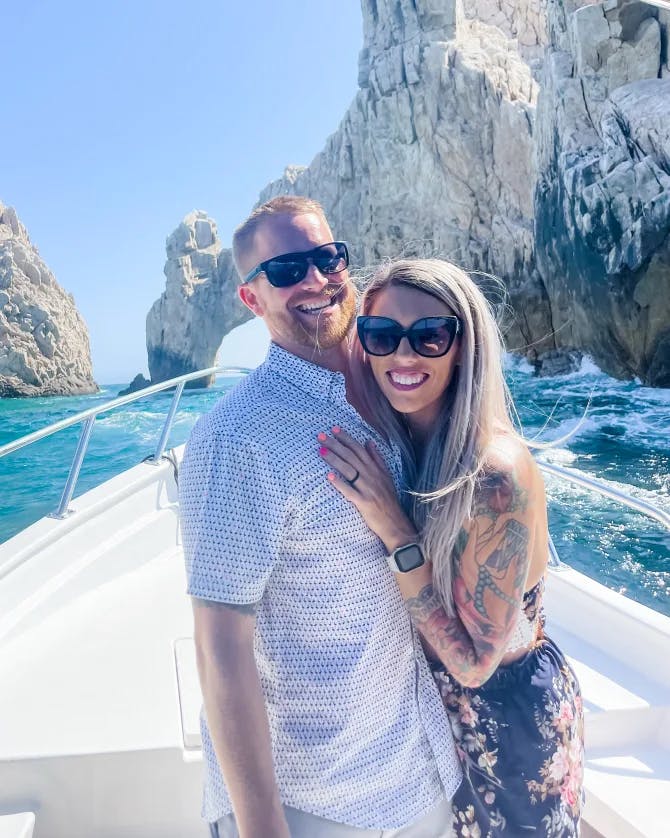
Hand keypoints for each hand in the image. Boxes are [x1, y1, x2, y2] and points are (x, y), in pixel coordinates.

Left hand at [317, 426, 417, 550]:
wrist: (395, 521)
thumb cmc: (388, 499)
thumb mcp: (386, 476)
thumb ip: (377, 458)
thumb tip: (369, 441)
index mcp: (375, 469)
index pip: (359, 449)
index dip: (346, 438)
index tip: (334, 429)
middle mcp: (371, 475)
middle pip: (351, 456)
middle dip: (335, 445)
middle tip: (320, 436)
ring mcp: (367, 488)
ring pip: (348, 470)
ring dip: (334, 459)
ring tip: (321, 451)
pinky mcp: (363, 502)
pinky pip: (349, 490)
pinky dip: (339, 483)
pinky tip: (328, 476)